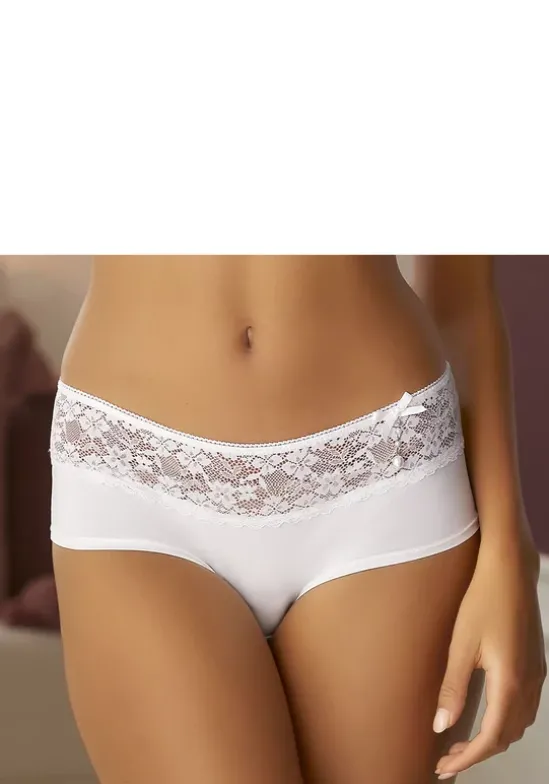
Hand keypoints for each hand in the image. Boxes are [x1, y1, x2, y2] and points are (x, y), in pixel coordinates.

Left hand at [433, 537, 545, 779]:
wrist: (509, 570)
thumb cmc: (483, 600)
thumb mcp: (460, 644)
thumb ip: (453, 688)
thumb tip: (441, 726)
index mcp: (510, 682)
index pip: (491, 738)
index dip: (468, 758)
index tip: (445, 768)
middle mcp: (529, 683)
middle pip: (507, 736)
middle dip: (478, 752)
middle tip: (447, 757)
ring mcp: (536, 673)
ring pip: (519, 723)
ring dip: (494, 738)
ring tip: (462, 740)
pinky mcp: (536, 663)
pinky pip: (526, 706)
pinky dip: (507, 720)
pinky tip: (487, 714)